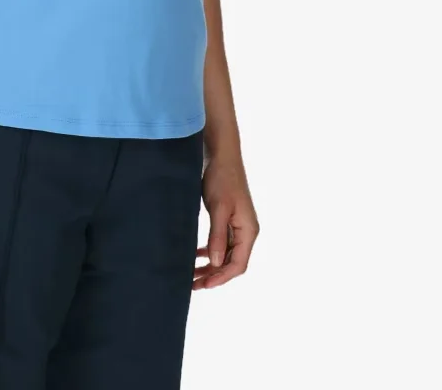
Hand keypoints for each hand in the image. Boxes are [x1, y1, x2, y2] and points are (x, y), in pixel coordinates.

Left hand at [194, 151, 258, 289]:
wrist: (221, 155)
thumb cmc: (222, 179)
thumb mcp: (219, 208)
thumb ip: (217, 236)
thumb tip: (215, 263)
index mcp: (249, 231)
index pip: (238, 264)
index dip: (221, 277)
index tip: (203, 285)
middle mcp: (246, 231)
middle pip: (232, 262)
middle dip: (214, 274)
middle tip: (193, 283)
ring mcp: (238, 225)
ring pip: (225, 253)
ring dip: (210, 265)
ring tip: (192, 274)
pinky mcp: (229, 219)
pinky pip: (221, 242)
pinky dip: (210, 251)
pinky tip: (196, 254)